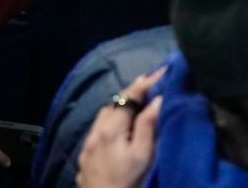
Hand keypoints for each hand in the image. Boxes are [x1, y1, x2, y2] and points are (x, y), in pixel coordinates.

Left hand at [74, 70, 163, 187]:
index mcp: (110, 129)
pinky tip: (118, 127)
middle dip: (131, 91)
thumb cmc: (128, 183)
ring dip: (120, 106)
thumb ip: (148, 125)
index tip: (162, 71)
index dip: (146, 82)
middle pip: (113, 103)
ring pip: (103, 116)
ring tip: (137, 103)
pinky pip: (98, 129)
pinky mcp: (85, 158)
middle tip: (151, 84)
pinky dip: (111, 120)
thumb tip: (158, 99)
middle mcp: (95, 132)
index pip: (129, 97)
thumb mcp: (143, 156)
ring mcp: (88, 146)